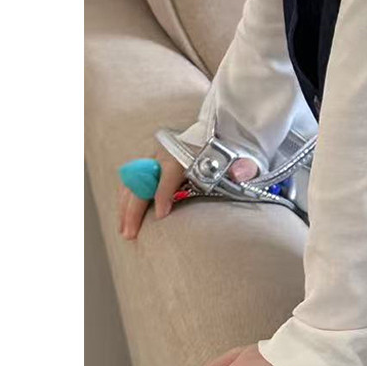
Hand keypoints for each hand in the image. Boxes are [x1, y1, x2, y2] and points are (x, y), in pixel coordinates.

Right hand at [119, 144, 258, 240]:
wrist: (220, 132)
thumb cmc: (228, 151)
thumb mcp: (239, 158)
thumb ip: (242, 167)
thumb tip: (241, 172)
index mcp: (184, 152)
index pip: (169, 174)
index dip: (163, 195)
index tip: (161, 215)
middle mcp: (164, 152)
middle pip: (143, 181)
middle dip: (135, 208)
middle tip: (131, 233)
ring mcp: (154, 156)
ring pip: (132, 181)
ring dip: (126, 207)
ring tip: (124, 231)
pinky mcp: (149, 161)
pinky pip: (132, 181)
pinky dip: (126, 199)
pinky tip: (124, 218)